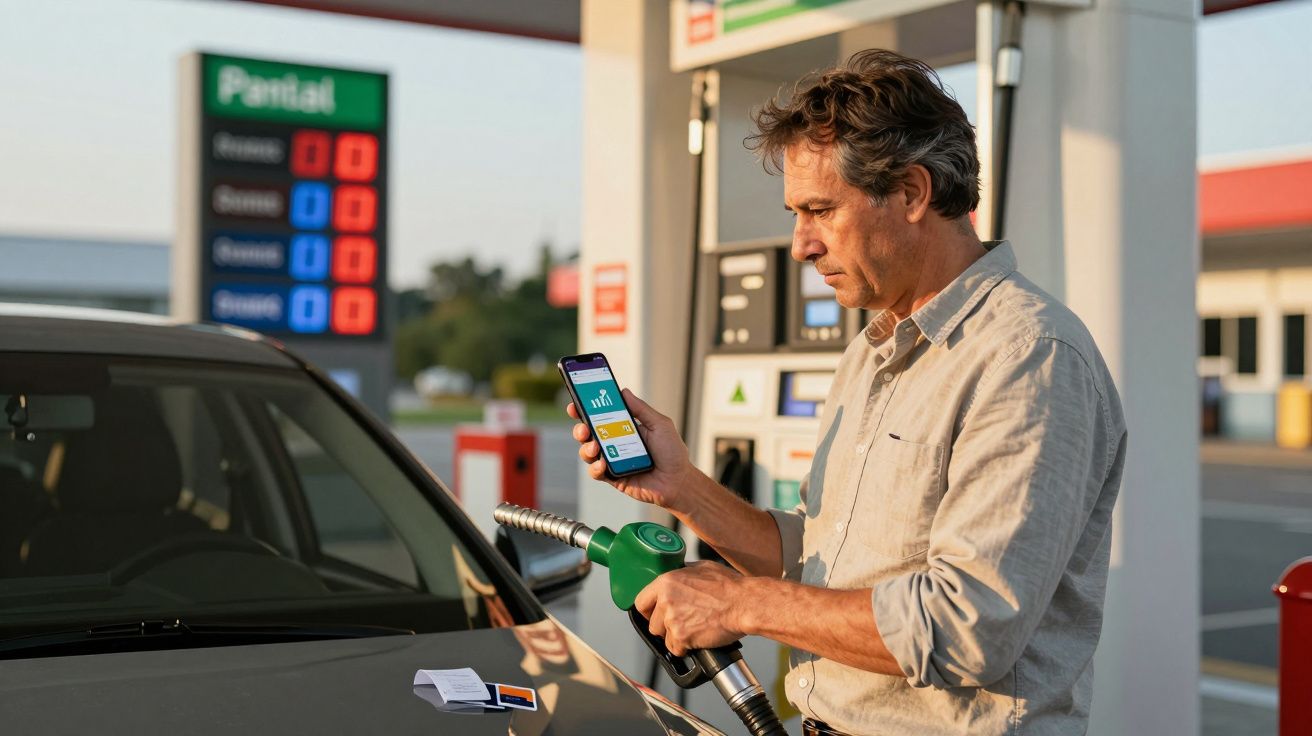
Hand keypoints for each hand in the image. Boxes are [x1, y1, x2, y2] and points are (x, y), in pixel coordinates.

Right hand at [567, 388, 701, 512]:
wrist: (678, 481)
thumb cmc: (672, 453)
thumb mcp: (659, 425)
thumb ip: (641, 409)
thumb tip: (623, 391)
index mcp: (624, 427)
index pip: (600, 416)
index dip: (585, 409)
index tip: (575, 403)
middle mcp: (614, 442)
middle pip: (588, 433)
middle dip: (580, 428)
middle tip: (584, 428)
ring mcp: (612, 460)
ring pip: (587, 452)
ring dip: (586, 448)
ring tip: (595, 447)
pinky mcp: (612, 477)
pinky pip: (596, 472)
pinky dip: (596, 467)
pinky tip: (603, 464)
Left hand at [635, 562, 747, 656]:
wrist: (744, 604)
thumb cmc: (729, 586)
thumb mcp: (702, 568)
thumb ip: (683, 573)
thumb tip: (679, 575)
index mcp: (666, 582)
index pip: (641, 601)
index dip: (648, 611)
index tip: (653, 615)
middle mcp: (665, 600)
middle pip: (652, 624)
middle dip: (665, 627)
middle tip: (682, 623)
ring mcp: (673, 620)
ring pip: (664, 638)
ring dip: (677, 638)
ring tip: (694, 630)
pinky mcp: (682, 637)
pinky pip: (676, 649)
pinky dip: (686, 648)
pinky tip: (698, 638)